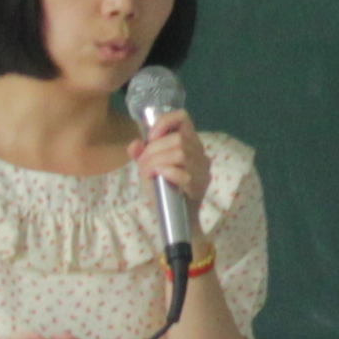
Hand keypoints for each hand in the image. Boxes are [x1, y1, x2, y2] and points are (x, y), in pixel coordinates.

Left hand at [126, 110, 215, 244]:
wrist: (177, 220)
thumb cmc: (165, 191)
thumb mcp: (149, 169)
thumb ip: (142, 154)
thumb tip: (135, 145)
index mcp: (189, 143)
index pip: (183, 118)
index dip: (164, 122)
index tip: (150, 138)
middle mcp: (200, 153)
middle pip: (178, 138)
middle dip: (154, 149)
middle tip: (142, 163)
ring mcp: (202, 170)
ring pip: (180, 153)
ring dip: (156, 160)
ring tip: (146, 171)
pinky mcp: (199, 186)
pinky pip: (182, 172)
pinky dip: (164, 171)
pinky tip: (155, 176)